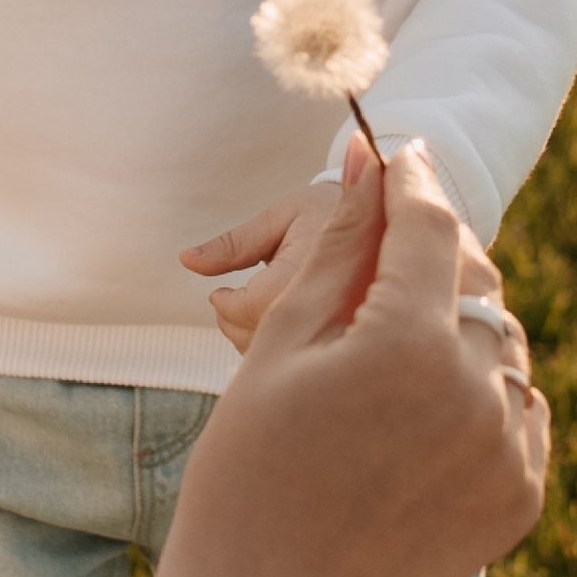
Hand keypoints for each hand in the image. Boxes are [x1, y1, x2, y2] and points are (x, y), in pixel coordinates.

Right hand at [151, 141, 548, 576]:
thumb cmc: (249, 474)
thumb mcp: (280, 348)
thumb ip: (339, 250)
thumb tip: (368, 161)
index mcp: (409, 344)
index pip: (429, 226)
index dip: (410, 181)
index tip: (396, 154)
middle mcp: (476, 391)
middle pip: (473, 284)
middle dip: (432, 262)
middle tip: (386, 257)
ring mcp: (506, 450)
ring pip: (502, 348)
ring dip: (459, 331)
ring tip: (396, 348)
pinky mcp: (520, 498)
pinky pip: (520, 412)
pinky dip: (485, 396)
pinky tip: (427, 409)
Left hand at [181, 181, 342, 355]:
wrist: (390, 220)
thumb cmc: (329, 210)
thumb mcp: (281, 217)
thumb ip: (234, 244)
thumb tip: (186, 260)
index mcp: (304, 276)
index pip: (241, 310)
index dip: (222, 302)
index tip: (220, 292)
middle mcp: (327, 311)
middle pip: (254, 341)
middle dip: (235, 323)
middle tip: (234, 302)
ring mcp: (341, 332)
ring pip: (277, 358)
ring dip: (258, 340)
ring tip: (264, 311)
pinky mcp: (350, 344)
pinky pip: (303, 366)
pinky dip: (285, 351)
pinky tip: (290, 326)